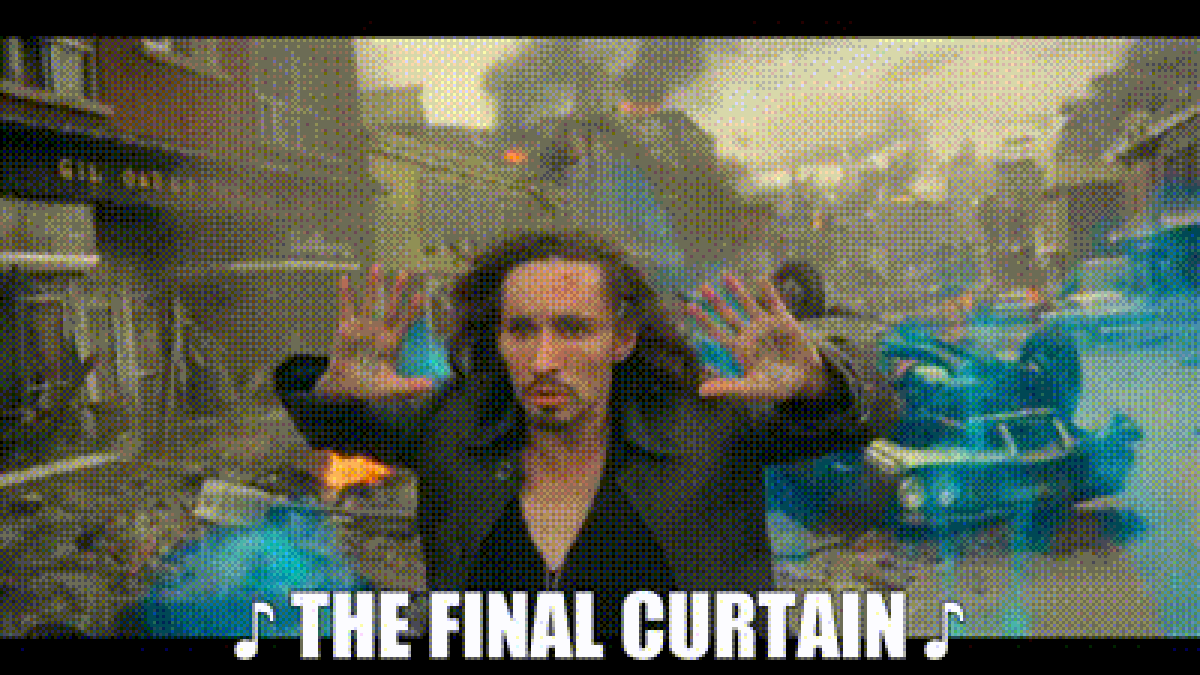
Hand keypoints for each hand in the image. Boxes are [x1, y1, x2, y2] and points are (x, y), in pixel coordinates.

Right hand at [315, 265, 433, 399]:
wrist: (345, 387)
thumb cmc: (370, 387)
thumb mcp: (392, 390)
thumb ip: (410, 387)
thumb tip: (432, 385)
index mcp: (392, 343)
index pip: (405, 323)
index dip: (412, 310)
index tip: (420, 295)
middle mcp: (379, 330)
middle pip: (390, 308)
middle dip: (396, 291)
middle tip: (404, 273)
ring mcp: (363, 327)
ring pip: (370, 303)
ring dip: (373, 286)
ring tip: (377, 266)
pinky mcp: (345, 328)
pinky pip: (346, 309)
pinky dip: (345, 295)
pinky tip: (345, 279)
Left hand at [687, 273, 826, 399]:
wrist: (806, 380)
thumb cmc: (777, 386)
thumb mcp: (752, 389)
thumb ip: (728, 388)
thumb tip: (700, 391)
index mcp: (740, 349)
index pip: (717, 333)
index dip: (704, 320)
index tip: (690, 307)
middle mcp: (750, 333)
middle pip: (729, 315)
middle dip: (716, 302)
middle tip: (702, 287)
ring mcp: (766, 325)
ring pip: (748, 304)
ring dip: (737, 291)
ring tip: (725, 276)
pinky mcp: (784, 320)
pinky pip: (774, 303)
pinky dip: (768, 291)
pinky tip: (761, 278)